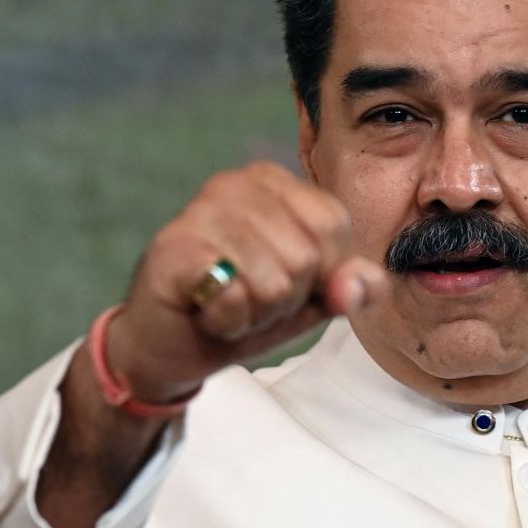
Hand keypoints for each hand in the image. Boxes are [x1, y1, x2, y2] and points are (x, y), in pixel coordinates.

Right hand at [103, 162, 388, 404]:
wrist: (170, 345)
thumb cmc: (244, 309)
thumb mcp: (312, 300)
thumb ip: (351, 287)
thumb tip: (357, 285)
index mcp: (275, 182)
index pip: (334, 226)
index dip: (320, 274)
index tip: (283, 281)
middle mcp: (236, 183)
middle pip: (306, 257)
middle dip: (286, 298)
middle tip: (249, 297)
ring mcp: (201, 211)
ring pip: (274, 282)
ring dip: (256, 314)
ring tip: (228, 303)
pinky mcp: (174, 248)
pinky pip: (235, 297)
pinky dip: (228, 321)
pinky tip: (206, 311)